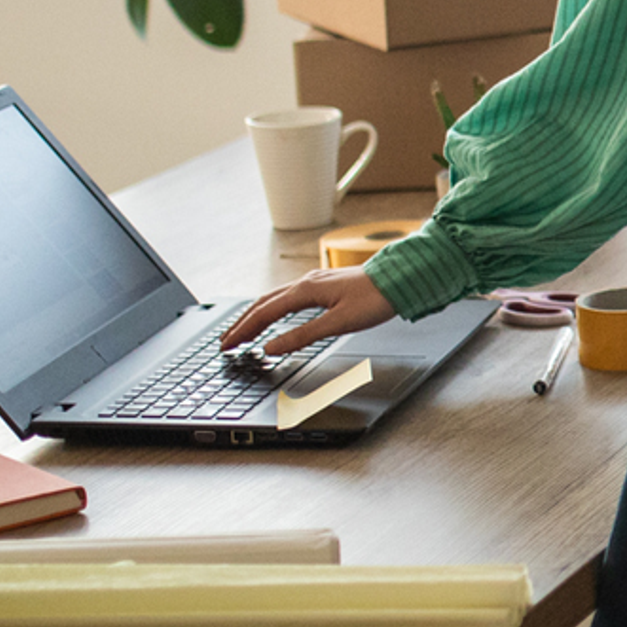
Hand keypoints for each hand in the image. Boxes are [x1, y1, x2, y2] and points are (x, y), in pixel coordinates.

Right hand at [220, 267, 398, 356]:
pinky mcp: (323, 285)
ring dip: (255, 315)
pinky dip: (272, 308)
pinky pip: (288, 296)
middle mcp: (306, 283)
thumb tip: (272, 347)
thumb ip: (302, 336)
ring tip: (242, 330)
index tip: (227, 345)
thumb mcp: (338, 323)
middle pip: (263, 304)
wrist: (401, 278)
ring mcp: (314, 282)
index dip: (243, 330)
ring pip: (274, 298)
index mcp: (305, 290)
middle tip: (225, 341)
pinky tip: (274, 315)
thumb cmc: (375, 298)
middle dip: (242, 323)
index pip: (264, 313)